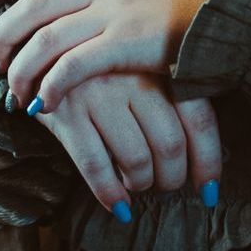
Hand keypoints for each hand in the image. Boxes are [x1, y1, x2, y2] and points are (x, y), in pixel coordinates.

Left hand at [0, 0, 212, 114]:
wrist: (231, 17)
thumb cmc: (195, 7)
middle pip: (35, 2)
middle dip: (4, 32)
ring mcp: (116, 11)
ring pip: (46, 36)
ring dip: (22, 67)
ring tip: (14, 91)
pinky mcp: (127, 43)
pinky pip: (73, 65)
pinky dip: (50, 84)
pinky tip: (43, 103)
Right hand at [29, 67, 222, 218]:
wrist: (41, 45)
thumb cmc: (101, 67)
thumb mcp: (140, 70)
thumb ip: (170, 99)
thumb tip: (198, 159)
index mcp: (159, 65)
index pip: (198, 119)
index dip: (208, 160)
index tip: (209, 189)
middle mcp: (134, 77)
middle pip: (170, 144)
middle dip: (172, 178)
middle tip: (166, 184)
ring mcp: (100, 94)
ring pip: (136, 159)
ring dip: (142, 184)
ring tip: (138, 185)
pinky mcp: (67, 112)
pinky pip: (95, 165)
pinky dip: (109, 193)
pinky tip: (118, 205)